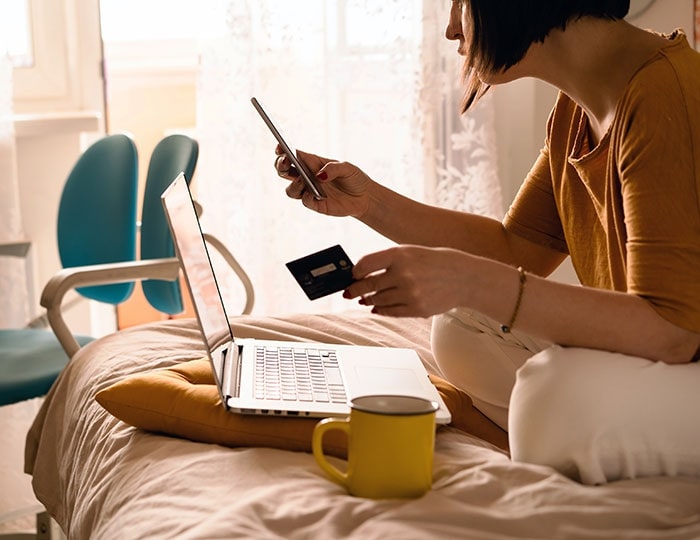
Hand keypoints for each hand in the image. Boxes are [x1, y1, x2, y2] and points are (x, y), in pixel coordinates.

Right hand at [274, 145, 370, 217]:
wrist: (364, 198)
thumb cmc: (354, 178)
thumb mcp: (347, 168)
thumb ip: (333, 169)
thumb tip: (319, 176)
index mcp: (312, 163)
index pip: (293, 155)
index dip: (282, 150)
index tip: (279, 147)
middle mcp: (307, 176)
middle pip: (284, 171)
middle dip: (280, 165)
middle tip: (285, 162)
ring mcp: (309, 191)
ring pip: (290, 189)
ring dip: (294, 184)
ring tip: (304, 180)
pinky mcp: (316, 204)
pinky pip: (304, 201)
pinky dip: (306, 197)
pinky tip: (314, 194)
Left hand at [343, 245, 470, 317]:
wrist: (463, 277)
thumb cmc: (433, 262)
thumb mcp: (409, 252)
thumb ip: (386, 262)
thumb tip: (360, 276)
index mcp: (400, 255)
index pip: (365, 264)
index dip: (354, 272)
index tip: (351, 275)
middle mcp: (404, 274)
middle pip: (368, 285)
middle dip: (355, 290)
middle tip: (349, 292)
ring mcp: (410, 293)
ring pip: (378, 300)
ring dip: (368, 300)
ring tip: (365, 299)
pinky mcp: (417, 309)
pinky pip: (390, 312)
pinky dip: (380, 310)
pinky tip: (376, 308)